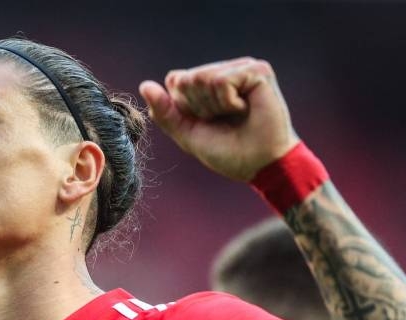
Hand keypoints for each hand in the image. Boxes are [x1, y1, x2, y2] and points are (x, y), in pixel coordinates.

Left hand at [139, 57, 298, 181]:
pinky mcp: (257, 70)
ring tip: (235, 115)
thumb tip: (144, 85)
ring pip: (203, 77)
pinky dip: (227, 103)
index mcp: (208, 84)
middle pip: (186, 79)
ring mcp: (242, 68)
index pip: (176, 80)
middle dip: (199, 107)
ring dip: (214, 106)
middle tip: (223, 120)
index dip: (185, 108)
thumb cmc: (228, 153)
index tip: (206, 122)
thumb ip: (165, 112)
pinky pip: (221, 80)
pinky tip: (245, 110)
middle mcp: (224, 71)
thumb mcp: (187, 134)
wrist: (260, 165)